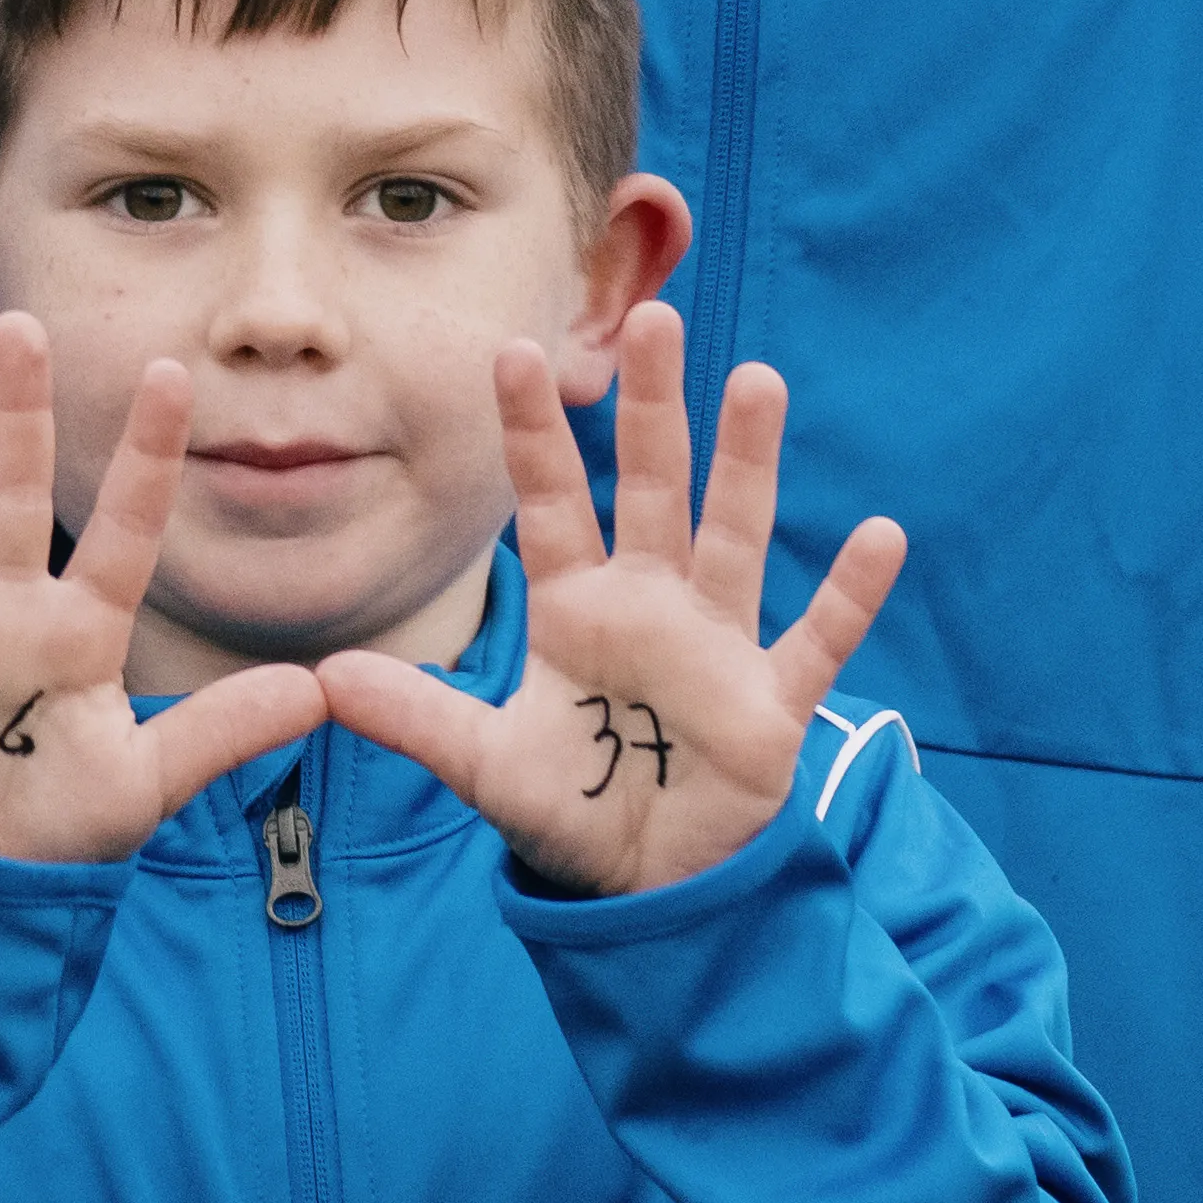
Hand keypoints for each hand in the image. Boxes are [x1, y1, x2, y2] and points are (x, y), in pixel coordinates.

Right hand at [0, 321, 327, 868]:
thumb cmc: (63, 828)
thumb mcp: (149, 785)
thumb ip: (221, 734)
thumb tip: (322, 694)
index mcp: (79, 633)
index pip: (122, 531)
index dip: (145, 458)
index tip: (171, 373)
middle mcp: (2, 613)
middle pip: (9, 496)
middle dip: (17, 417)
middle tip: (22, 327)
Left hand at [321, 308, 903, 900]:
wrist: (646, 884)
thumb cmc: (569, 805)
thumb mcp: (481, 763)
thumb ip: (413, 717)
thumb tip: (323, 680)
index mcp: (577, 607)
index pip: (549, 502)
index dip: (532, 434)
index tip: (510, 352)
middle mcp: (650, 606)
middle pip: (650, 489)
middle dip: (649, 409)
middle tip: (652, 318)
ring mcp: (715, 648)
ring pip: (733, 536)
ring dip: (747, 464)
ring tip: (757, 380)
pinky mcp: (770, 704)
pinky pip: (816, 640)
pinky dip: (849, 595)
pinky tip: (880, 535)